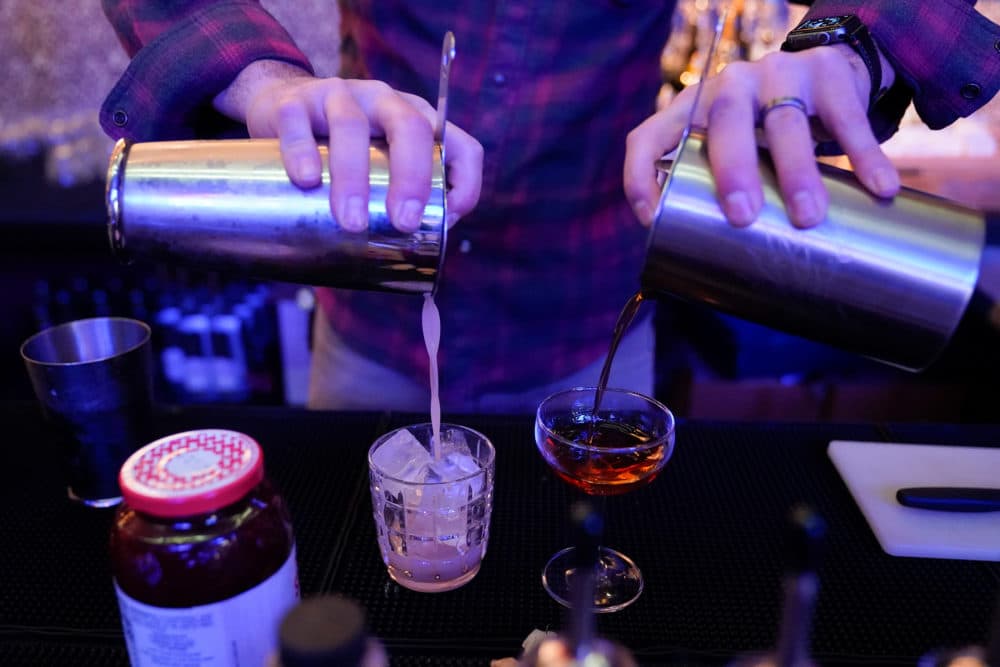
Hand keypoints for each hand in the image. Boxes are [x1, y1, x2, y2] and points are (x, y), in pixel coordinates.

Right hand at [216, 61, 482, 232]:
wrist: (275, 105)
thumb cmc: (340, 147)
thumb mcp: (379, 165)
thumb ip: (398, 198)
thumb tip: (419, 249)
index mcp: (414, 120)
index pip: (458, 142)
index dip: (465, 181)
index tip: (447, 220)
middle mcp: (383, 101)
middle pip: (410, 127)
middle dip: (413, 178)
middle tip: (403, 222)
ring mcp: (338, 97)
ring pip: (351, 126)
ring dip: (355, 176)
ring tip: (352, 221)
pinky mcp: (294, 103)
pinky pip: (298, 122)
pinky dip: (303, 152)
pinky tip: (307, 181)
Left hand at [624, 44, 899, 228]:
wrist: (825, 73)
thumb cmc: (764, 134)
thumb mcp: (732, 150)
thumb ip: (719, 189)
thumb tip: (707, 279)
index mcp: (692, 108)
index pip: (648, 136)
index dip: (639, 175)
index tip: (651, 219)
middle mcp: (731, 86)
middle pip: (725, 121)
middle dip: (732, 169)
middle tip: (743, 217)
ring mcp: (780, 75)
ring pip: (785, 120)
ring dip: (797, 172)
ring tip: (808, 218)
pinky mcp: (829, 76)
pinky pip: (847, 117)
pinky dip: (863, 155)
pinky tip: (880, 187)